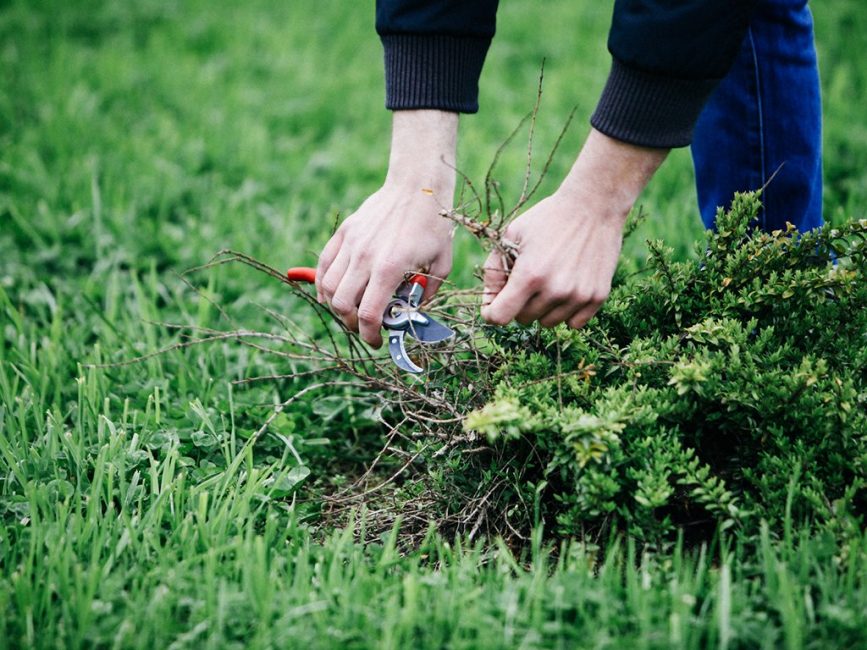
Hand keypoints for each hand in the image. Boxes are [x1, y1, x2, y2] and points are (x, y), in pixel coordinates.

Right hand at [316, 110, 458, 347]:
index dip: (370, 335)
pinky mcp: (344, 233)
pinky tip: (332, 293)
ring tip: (350, 311)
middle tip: (365, 327)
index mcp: (389, 268)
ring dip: (336, 306)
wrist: (417, 187)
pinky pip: (325, 265)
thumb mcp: (441, 264)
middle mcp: (364, 258)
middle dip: (352, 324)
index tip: (377, 342)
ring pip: (327, 287)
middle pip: (342, 305)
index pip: (368, 314)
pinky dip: (324, 284)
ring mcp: (351, 244)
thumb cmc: (433, 225)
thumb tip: (411, 314)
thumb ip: (426, 293)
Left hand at [481, 129, 668, 328]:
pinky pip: (574, 323)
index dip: (492, 313)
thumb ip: (494, 269)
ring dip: (543, 308)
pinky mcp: (597, 297)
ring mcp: (578, 296)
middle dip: (519, 304)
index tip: (494, 305)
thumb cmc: (548, 218)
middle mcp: (554, 290)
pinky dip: (567, 311)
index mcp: (529, 275)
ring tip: (550, 280)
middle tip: (528, 280)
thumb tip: (489, 301)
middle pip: (524, 319)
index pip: (501, 317)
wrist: (594, 205)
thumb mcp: (513, 235)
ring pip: (548, 323)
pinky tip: (568, 288)